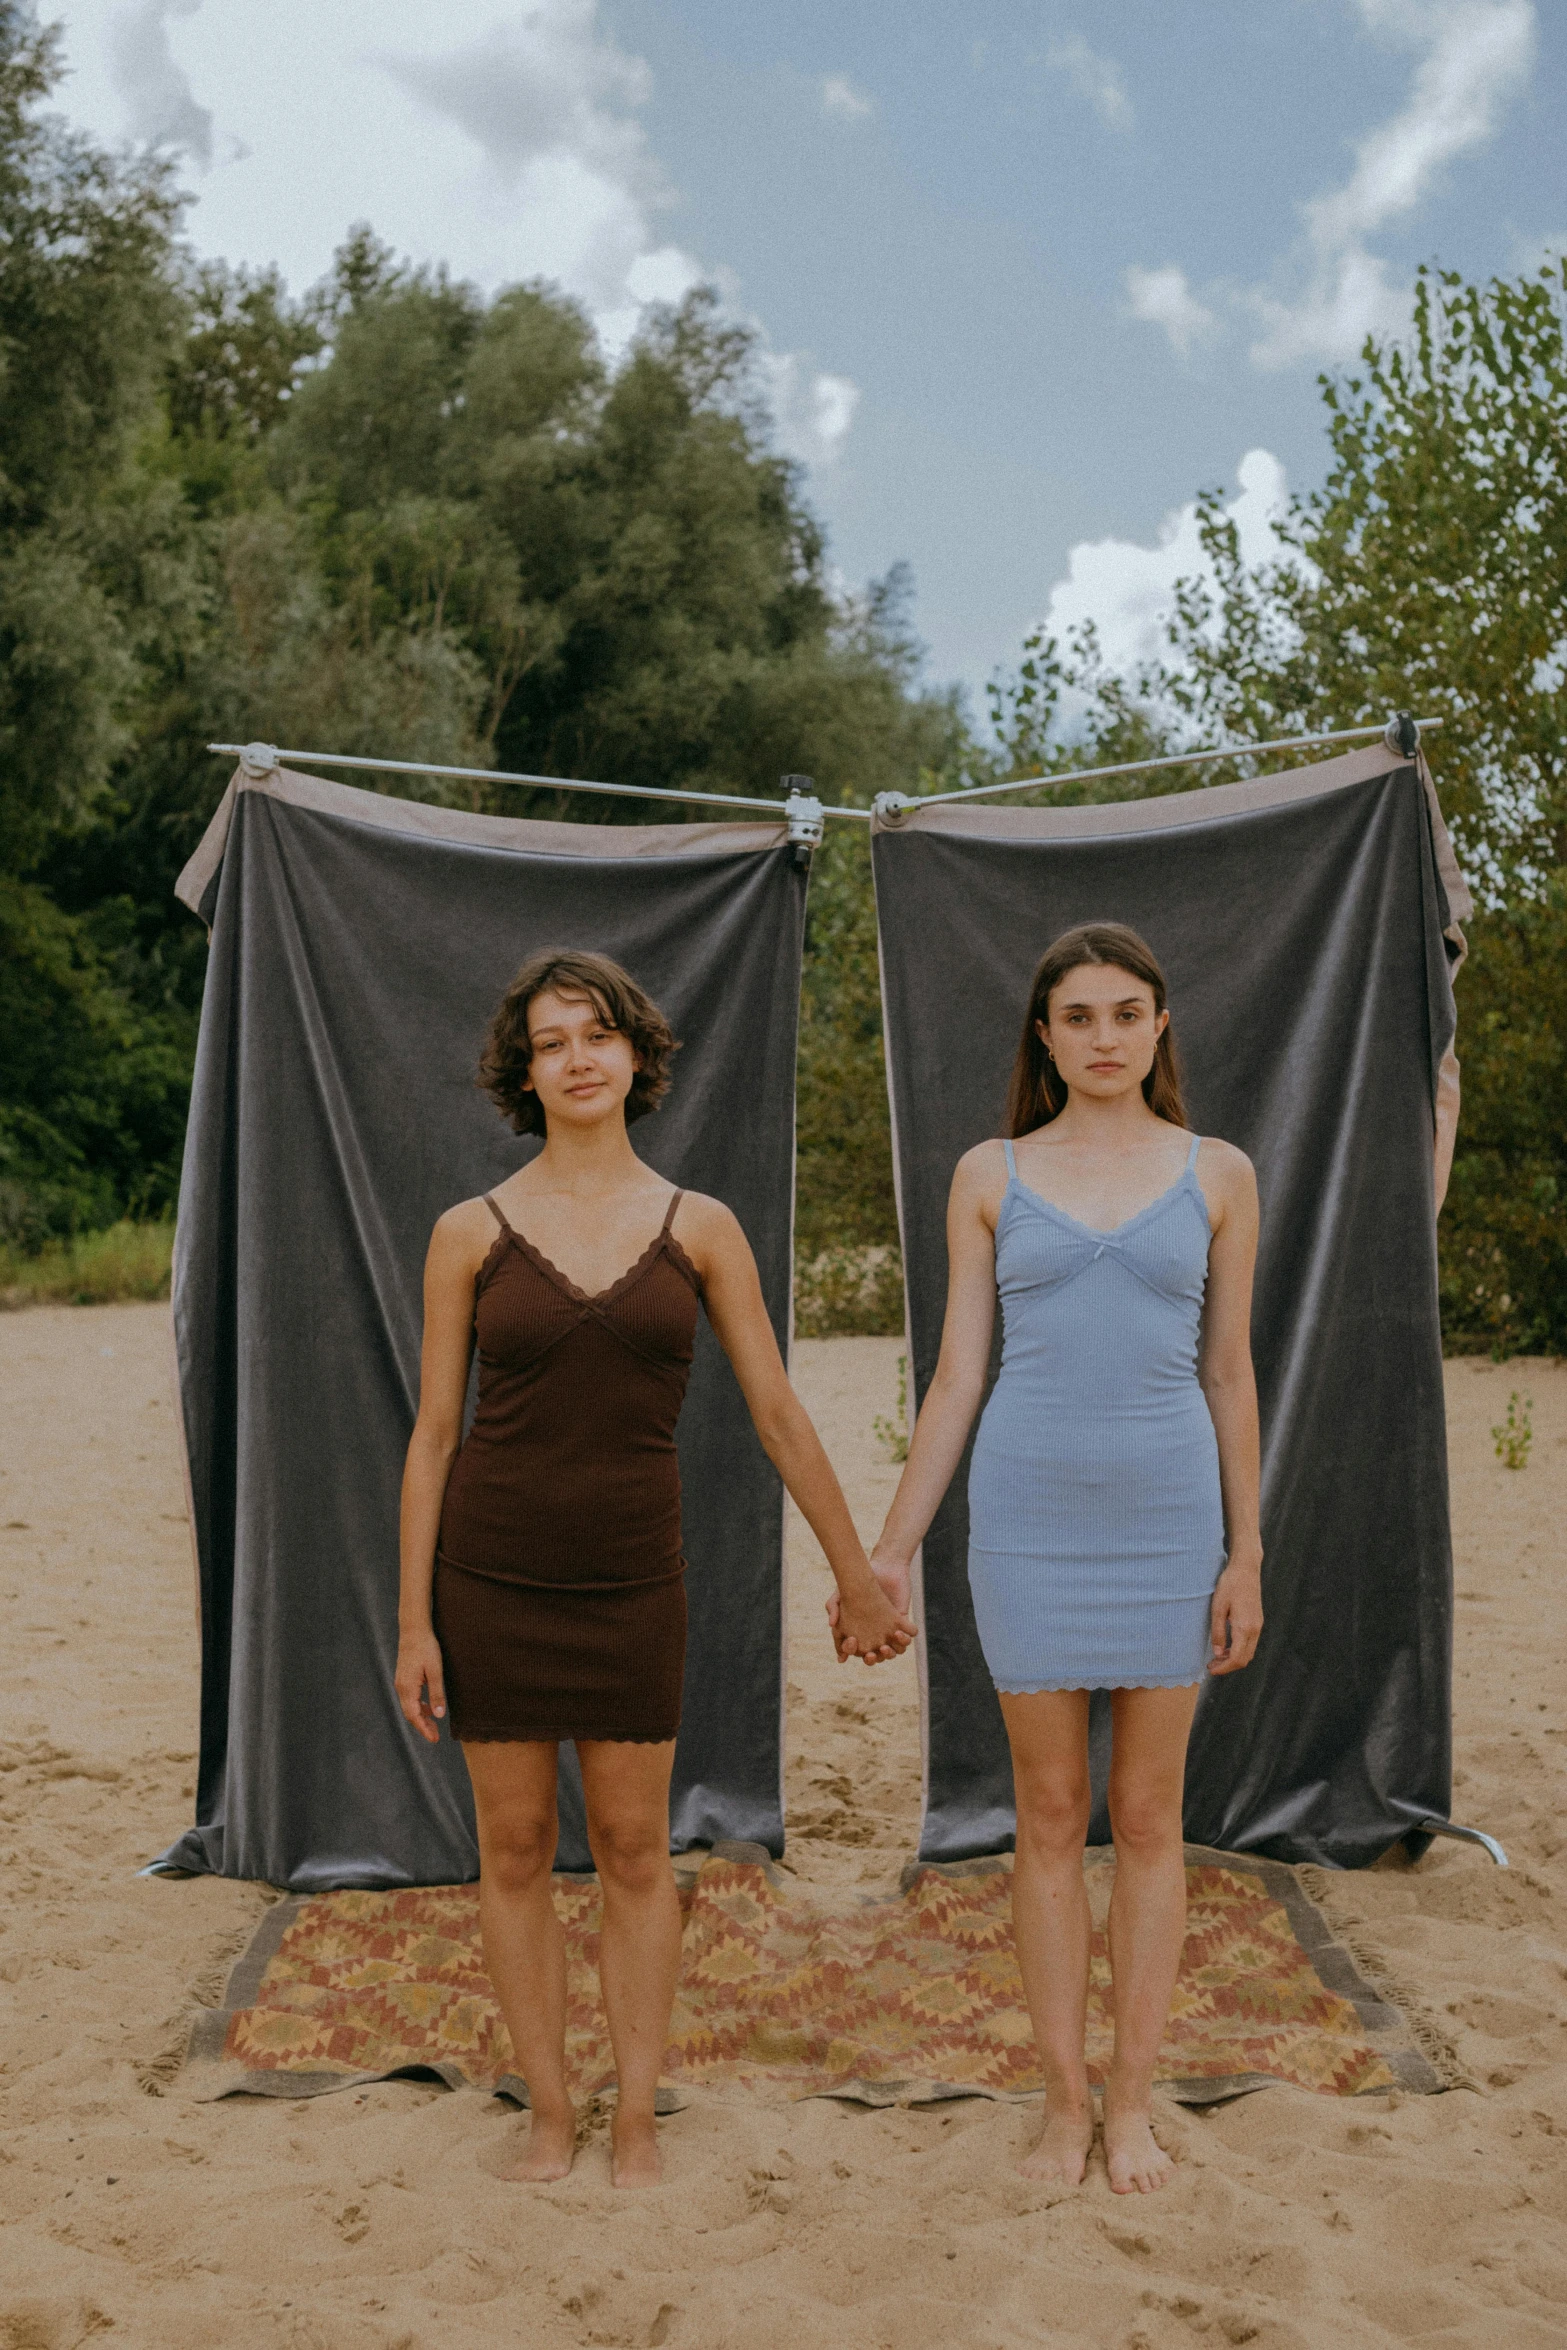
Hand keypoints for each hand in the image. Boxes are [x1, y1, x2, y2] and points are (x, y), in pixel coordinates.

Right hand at [395, 1625, 447, 1740]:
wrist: (414, 1629)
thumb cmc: (426, 1648)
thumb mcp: (436, 1671)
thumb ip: (437, 1694)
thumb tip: (438, 1716)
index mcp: (407, 1688)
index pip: (414, 1716)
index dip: (424, 1729)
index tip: (434, 1739)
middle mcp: (401, 1687)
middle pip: (410, 1714)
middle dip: (422, 1726)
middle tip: (435, 1736)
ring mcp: (401, 1682)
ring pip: (409, 1707)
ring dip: (420, 1717)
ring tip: (433, 1725)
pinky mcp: (403, 1678)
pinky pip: (410, 1698)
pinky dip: (418, 1706)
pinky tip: (428, 1707)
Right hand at [825, 1557, 915, 1665]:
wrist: (884, 1567)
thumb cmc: (860, 1581)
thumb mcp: (841, 1593)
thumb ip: (833, 1606)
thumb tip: (831, 1624)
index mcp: (858, 1631)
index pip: (854, 1649)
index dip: (850, 1652)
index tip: (849, 1648)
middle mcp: (874, 1634)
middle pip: (873, 1656)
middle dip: (872, 1659)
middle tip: (871, 1654)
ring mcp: (889, 1630)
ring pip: (891, 1651)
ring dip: (889, 1654)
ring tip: (884, 1648)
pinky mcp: (903, 1622)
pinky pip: (907, 1638)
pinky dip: (904, 1641)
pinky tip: (898, 1634)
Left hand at [1208, 1553, 1262, 1675]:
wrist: (1246, 1569)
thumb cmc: (1229, 1585)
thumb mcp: (1218, 1607)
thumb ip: (1218, 1632)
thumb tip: (1218, 1653)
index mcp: (1245, 1627)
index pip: (1237, 1658)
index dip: (1224, 1668)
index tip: (1211, 1670)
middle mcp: (1255, 1629)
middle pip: (1245, 1659)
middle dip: (1228, 1666)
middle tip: (1211, 1665)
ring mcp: (1258, 1625)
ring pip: (1248, 1652)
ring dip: (1234, 1658)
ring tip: (1217, 1657)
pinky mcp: (1258, 1621)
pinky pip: (1250, 1643)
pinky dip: (1239, 1650)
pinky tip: (1227, 1646)